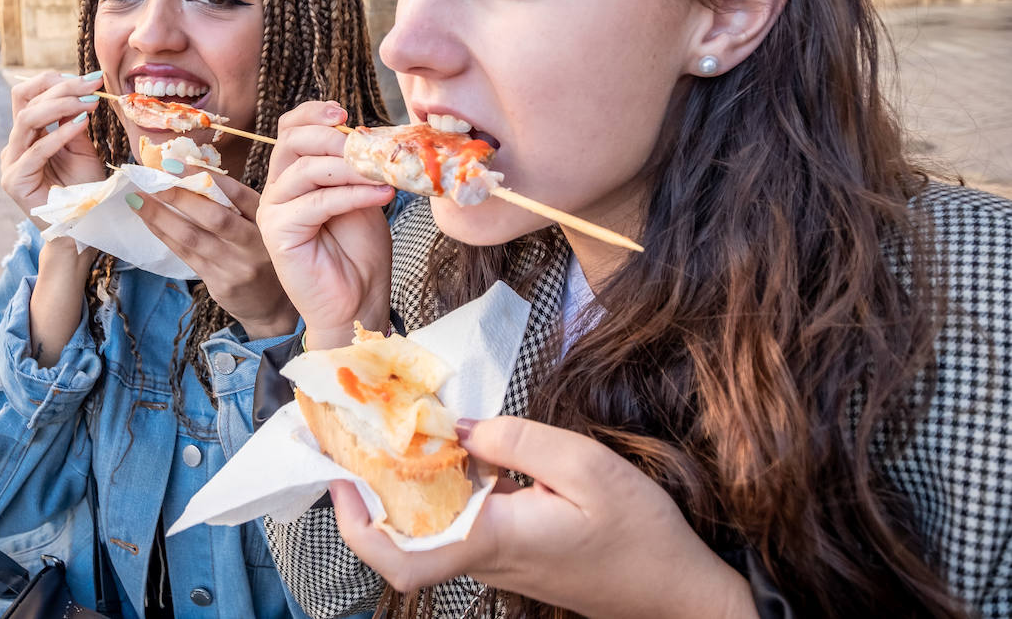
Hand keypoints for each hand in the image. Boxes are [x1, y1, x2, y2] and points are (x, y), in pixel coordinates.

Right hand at [0, 71, 106, 224]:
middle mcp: (14, 146)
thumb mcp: (80, 147)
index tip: (89, 78)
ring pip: (27, 119)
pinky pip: (36, 151)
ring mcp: (11, 163)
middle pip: (25, 101)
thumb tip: (77, 89)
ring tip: (89, 102)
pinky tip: (81, 123)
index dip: (55, 81)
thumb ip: (72, 121)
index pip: (28, 96)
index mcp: (26, 135)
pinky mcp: (14, 181)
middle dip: (60, 87)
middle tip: (92, 83)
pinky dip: (60, 133)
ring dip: (60, 105)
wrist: (82, 226)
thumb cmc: (82, 189)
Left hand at [129, 167, 295, 338]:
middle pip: (214, 217)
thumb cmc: (262, 254)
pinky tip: (148, 221)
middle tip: (153, 179)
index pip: (237, 194)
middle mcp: (254, 244)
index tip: (175, 163)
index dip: (205, 177)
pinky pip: (186, 255)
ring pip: (193, 238)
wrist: (274, 305)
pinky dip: (164, 235)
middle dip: (180, 196)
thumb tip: (191, 172)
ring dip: (161, 216)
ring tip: (137, 199)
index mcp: (266, 220)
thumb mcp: (261, 225)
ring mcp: (236, 266)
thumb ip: (236, 204)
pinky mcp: (220, 284)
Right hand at [257, 101, 394, 348]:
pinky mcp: (278, 232)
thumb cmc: (360, 254)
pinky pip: (316, 201)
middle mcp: (278, 189)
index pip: (290, 129)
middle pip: (291, 140)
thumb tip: (368, 136)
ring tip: (383, 175)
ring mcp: (275, 210)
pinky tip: (382, 196)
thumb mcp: (363, 197)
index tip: (345, 112)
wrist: (358, 302)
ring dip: (349, 167)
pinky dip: (353, 194)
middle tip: (367, 147)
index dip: (314, 113)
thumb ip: (356, 167)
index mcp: (295, 176)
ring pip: (305, 169)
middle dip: (332, 136)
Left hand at [330, 417, 757, 618]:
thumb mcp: (585, 467)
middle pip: (403, 532)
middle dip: (372, 484)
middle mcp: (482, 556)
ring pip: (428, 523)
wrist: (674, 592)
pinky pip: (457, 518)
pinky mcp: (506, 551)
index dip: (358, 526)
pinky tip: (455, 445)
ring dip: (406, 480)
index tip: (341, 480)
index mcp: (493, 538)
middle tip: (362, 428)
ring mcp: (493, 559)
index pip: (403, 559)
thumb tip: (459, 427)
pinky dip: (443, 483)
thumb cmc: (639, 534)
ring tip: (400, 424)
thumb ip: (516, 439)